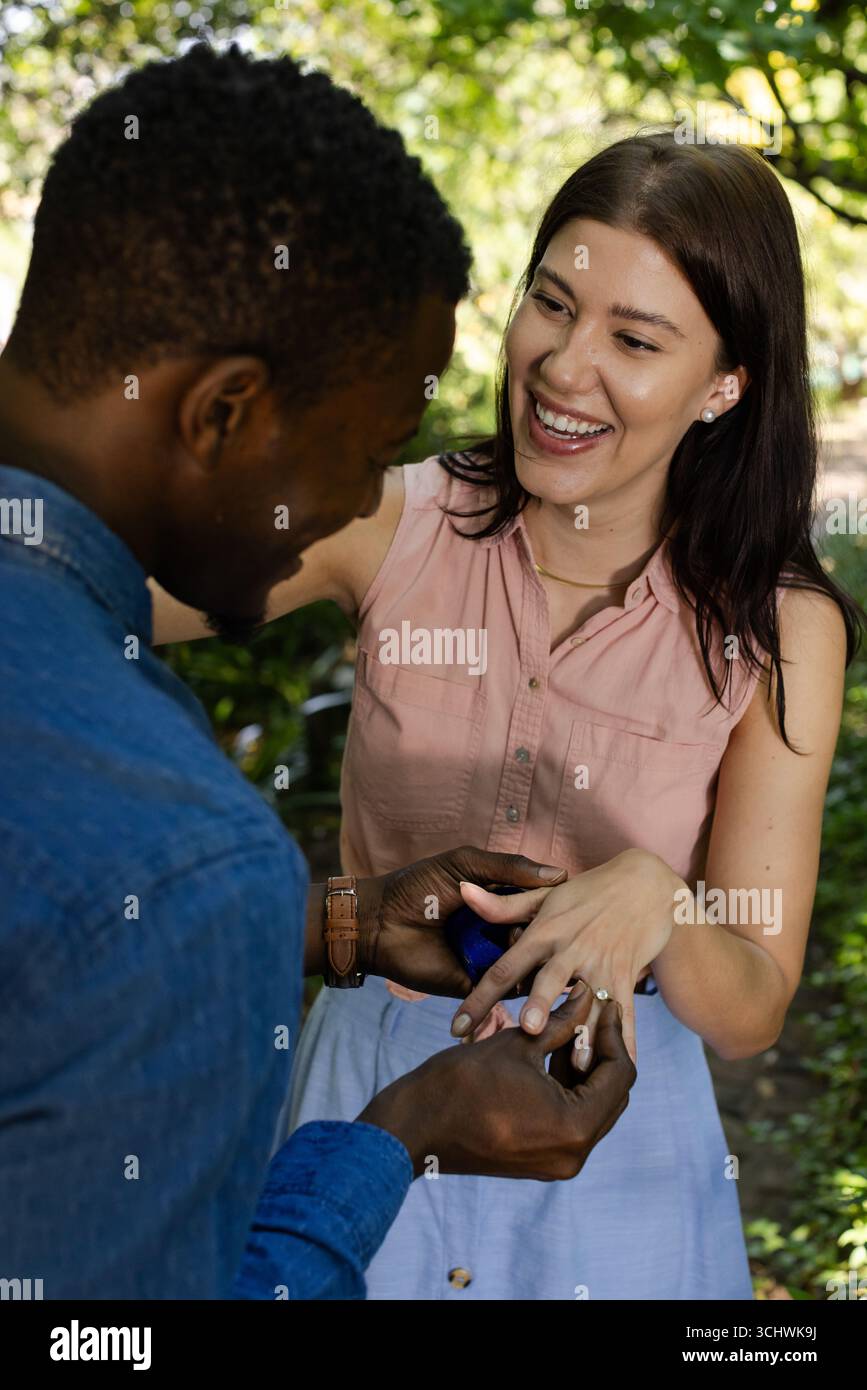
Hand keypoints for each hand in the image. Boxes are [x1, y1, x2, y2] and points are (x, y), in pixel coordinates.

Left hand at [356, 846, 566, 996]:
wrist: (379, 921)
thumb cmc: (417, 886)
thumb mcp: (464, 865)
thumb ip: (507, 867)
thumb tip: (559, 873)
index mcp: (498, 900)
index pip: (539, 904)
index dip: (555, 904)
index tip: (570, 901)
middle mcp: (497, 930)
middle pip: (538, 936)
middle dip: (545, 933)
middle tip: (539, 926)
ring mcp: (488, 959)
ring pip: (527, 964)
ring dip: (533, 958)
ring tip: (525, 946)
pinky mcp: (475, 985)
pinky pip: (504, 989)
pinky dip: (518, 984)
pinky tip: (529, 974)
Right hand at [357, 985, 635, 1178]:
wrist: (414, 1126)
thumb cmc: (462, 1082)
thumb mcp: (518, 1042)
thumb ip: (561, 1020)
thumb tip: (587, 994)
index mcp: (575, 1127)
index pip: (619, 1074)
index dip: (613, 1033)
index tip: (603, 1001)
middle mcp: (574, 1154)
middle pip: (610, 1094)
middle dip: (601, 1051)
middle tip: (592, 1011)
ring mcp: (556, 1162)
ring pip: (590, 1106)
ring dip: (583, 1068)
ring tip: (568, 1026)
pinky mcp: (539, 1160)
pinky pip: (568, 1120)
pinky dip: (565, 1087)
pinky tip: (551, 1052)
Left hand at [448, 849, 685, 1064]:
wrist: (645, 885)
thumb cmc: (588, 891)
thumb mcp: (545, 894)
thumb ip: (503, 904)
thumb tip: (463, 890)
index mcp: (545, 931)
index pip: (505, 967)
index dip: (479, 997)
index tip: (458, 1027)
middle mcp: (572, 949)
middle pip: (551, 981)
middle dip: (541, 1006)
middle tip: (528, 1030)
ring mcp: (602, 965)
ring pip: (590, 1003)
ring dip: (584, 1034)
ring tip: (576, 1067)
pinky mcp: (627, 977)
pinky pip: (625, 1013)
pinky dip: (625, 1040)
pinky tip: (623, 1067)